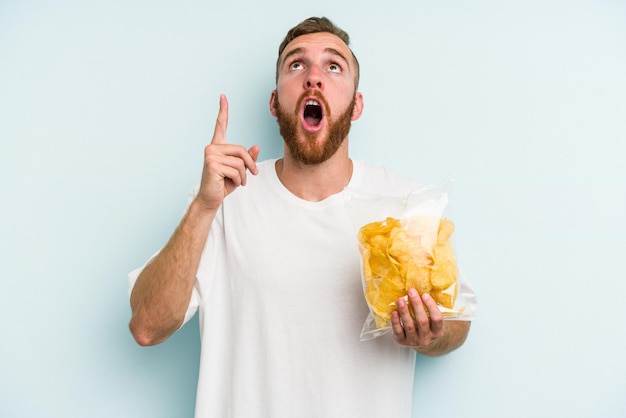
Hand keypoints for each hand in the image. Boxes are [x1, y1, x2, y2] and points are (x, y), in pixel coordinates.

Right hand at [196, 94, 259, 211]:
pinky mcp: (212, 164)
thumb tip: (256, 147)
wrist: (211, 198)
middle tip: (252, 175)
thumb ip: (247, 158)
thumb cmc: (224, 184)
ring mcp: (210, 155)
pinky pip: (236, 170)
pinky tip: (230, 184)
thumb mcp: (239, 170)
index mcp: (217, 146)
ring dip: (243, 175)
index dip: (223, 111)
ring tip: (238, 182)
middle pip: (242, 150)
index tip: (223, 96)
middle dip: (250, 164)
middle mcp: (212, 148)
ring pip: (240, 162)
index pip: (221, 125)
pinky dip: (239, 180)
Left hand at [391, 288, 443, 347]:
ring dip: (404, 311)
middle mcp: (427, 338)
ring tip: (400, 299)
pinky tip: (394, 312)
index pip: (437, 319)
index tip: (424, 294)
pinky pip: (398, 331)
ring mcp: (414, 341)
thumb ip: (429, 308)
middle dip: (416, 305)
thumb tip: (422, 288)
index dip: (431, 306)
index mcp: (437, 331)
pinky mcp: (402, 341)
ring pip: (409, 325)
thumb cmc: (426, 326)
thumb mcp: (431, 320)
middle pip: (422, 321)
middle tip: (411, 292)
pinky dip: (396, 321)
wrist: (420, 343)